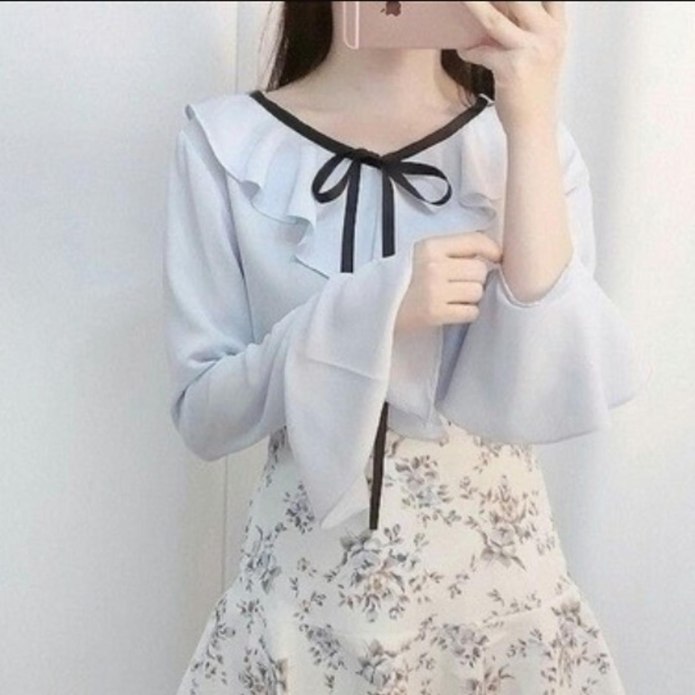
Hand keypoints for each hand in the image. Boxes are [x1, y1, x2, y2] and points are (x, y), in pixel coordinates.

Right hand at [395, 232, 502, 331]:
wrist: (374, 304)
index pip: (474, 242)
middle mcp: (434, 267)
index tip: (497, 257)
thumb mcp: (421, 254)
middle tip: (461, 284)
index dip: (492, 249)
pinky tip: (453, 309)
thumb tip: (489, 254)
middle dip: (475, 278)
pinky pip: (470, 312)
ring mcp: (434, 291)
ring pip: (477, 292)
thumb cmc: (401, 279)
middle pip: (479, 271)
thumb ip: (451, 250)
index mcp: (431, 247)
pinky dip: (467, 312)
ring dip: (471, 297)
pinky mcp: (435, 314)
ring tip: (454, 297)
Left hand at [457, 1, 566, 132]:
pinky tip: (463, 50)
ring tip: (461, 0)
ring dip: (474, 5)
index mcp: (558, 29)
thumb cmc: (533, 91)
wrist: (534, 126)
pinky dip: (469, 51)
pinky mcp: (512, 68)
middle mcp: (549, 35)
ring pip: (495, 20)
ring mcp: (531, 50)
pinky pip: (482, 52)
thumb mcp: (538, 55)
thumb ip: (525, 31)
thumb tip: (495, 11)